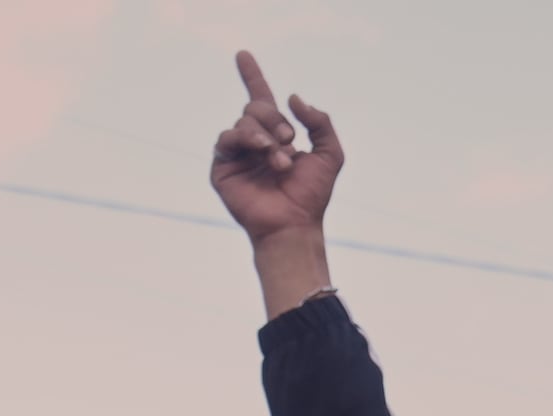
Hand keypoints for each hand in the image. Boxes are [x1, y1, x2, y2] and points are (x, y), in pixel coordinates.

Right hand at [211, 51, 340, 316]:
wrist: (294, 223)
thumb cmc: (312, 194)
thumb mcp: (330, 152)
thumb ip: (319, 121)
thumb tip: (292, 98)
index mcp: (276, 135)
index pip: (261, 99)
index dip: (252, 76)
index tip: (242, 54)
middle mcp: (254, 142)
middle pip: (255, 106)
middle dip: (275, 118)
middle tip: (290, 140)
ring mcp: (237, 155)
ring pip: (243, 121)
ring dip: (265, 135)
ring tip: (280, 159)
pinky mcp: (222, 169)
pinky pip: (225, 139)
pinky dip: (246, 140)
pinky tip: (264, 155)